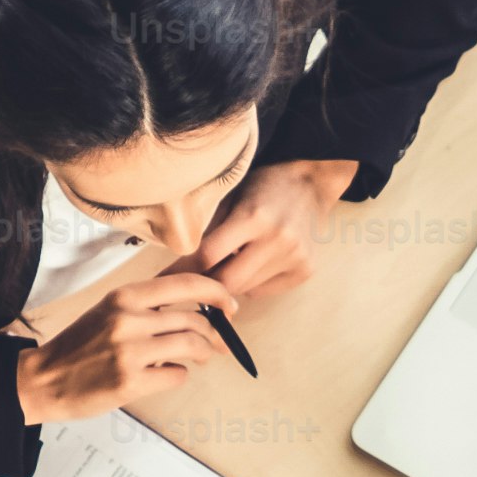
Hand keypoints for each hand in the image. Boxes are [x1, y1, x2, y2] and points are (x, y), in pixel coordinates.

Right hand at [17, 273, 239, 421]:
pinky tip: (166, 374)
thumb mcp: (110, 311)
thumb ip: (147, 305)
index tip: (230, 304)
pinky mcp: (130, 382)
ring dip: (202, 353)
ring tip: (198, 357)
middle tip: (217, 343)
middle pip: (194, 318)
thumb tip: (195, 303)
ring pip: (191, 345)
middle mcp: (128, 319)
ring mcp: (130, 351)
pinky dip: (178, 375)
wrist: (44, 379)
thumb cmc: (80, 346)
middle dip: (214, 333)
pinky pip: (176, 374)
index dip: (217, 292)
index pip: (185, 284)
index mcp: (125, 296)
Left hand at [196, 157, 350, 300]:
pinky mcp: (304, 270)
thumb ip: (211, 229)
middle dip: (206, 282)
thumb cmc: (264, 186)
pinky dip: (250, 284)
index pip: (208, 255)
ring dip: (229, 282)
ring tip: (229, 262)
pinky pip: (263, 292)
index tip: (166, 277)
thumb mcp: (232, 197)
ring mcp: (294, 257)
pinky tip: (253, 263)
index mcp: (253, 216)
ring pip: (243, 290)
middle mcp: (277, 239)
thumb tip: (182, 264)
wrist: (309, 184)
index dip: (183, 269)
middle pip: (226, 282)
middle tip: (193, 278)